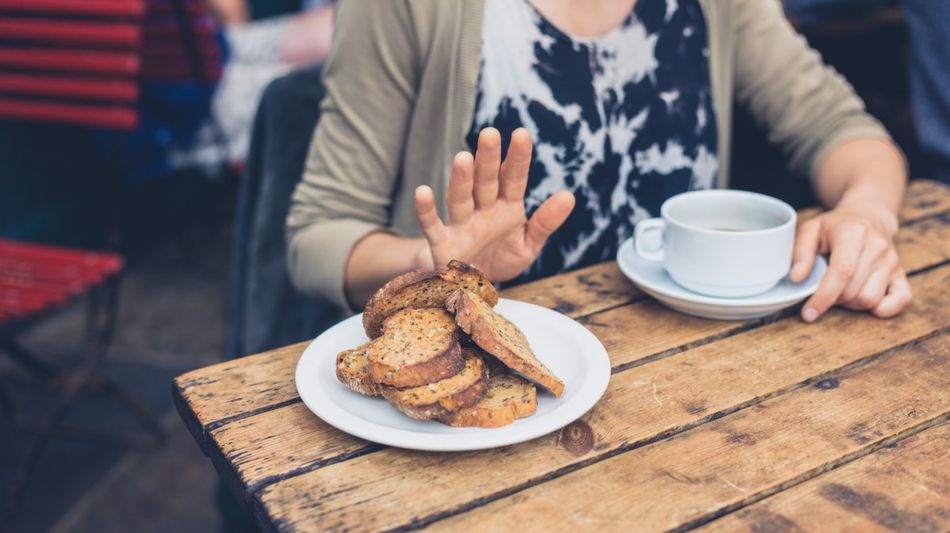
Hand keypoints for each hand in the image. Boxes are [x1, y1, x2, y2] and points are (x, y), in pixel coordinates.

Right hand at [413, 127, 574, 280]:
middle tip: (489, 133)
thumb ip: (546, 222)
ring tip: (463, 158)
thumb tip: (569, 196)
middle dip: (487, 159)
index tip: (521, 134)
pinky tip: (422, 192)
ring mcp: (461, 225)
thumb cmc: (502, 258)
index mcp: (507, 208)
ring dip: (461, 179)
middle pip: (485, 181)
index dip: (517, 158)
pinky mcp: (443, 244)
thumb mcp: (529, 244)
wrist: (474, 288)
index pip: (513, 179)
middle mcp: (483, 210)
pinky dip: (426, 211)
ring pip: (460, 198)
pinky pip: (432, 225)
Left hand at [790, 204, 910, 321]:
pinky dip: (882, 309)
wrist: (869, 217)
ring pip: (870, 300)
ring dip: (851, 304)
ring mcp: (892, 261)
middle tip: (824, 289)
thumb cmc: (836, 227)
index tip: (808, 313)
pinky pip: (901, 300)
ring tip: (841, 290)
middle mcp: (877, 247)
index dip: (824, 296)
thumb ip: (800, 252)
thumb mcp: (811, 230)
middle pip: (853, 291)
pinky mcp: (902, 273)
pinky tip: (864, 301)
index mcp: (854, 233)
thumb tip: (796, 278)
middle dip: (833, 299)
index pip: (842, 272)